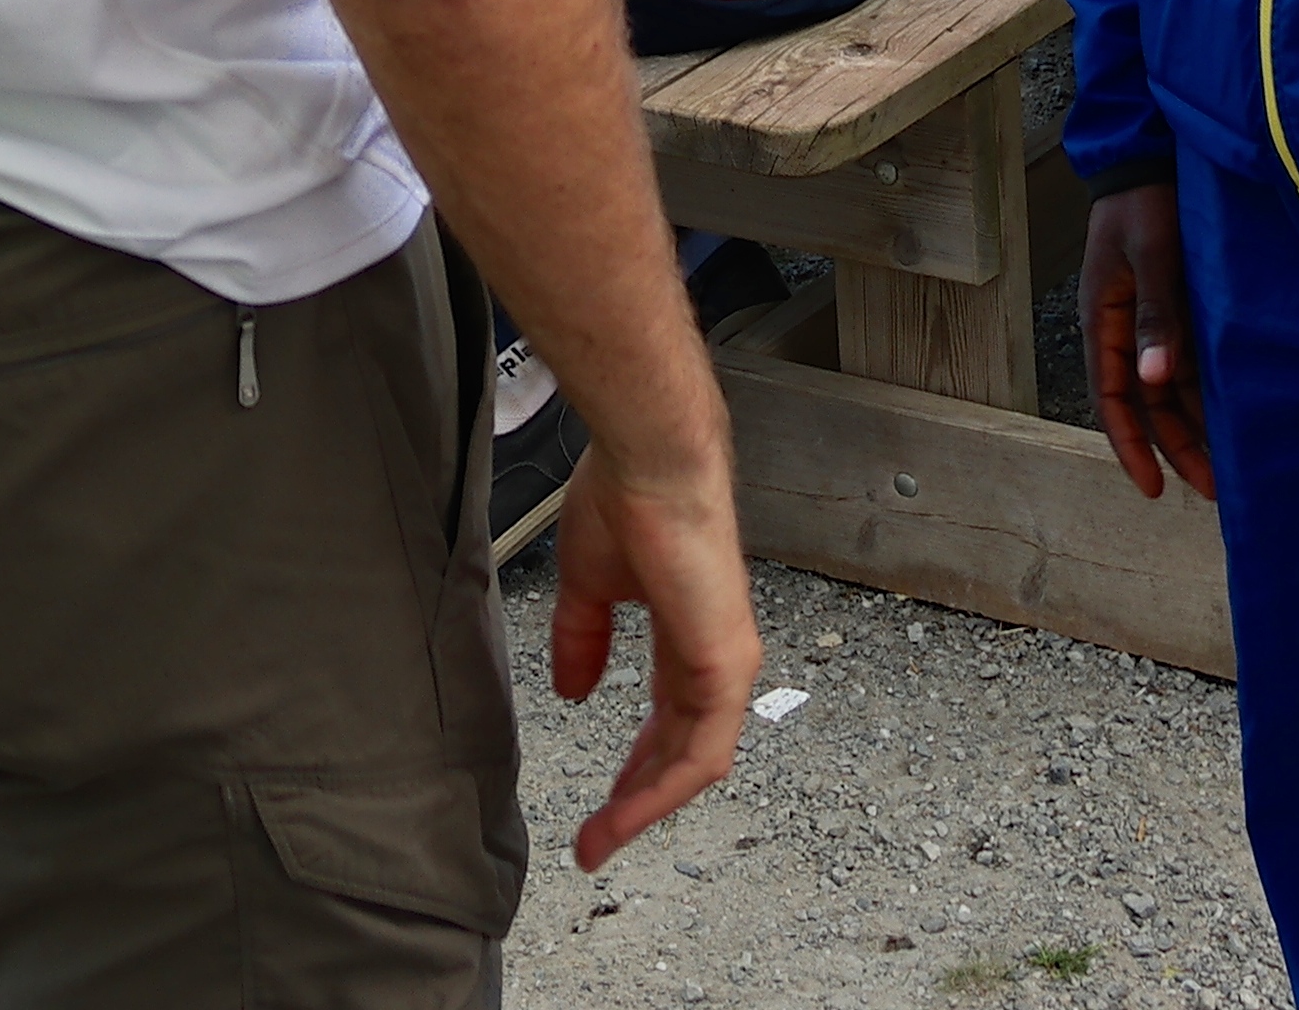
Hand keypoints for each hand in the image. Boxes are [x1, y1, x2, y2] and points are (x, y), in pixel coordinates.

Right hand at [549, 442, 759, 870]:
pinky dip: (661, 789)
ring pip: (694, 760)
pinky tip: (626, 812)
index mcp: (686, 630)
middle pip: (682, 748)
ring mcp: (726, 659)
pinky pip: (701, 750)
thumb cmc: (627, 495)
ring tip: (600, 838)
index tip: (600, 802)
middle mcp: (714, 651)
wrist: (648, 459)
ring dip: (645, 806)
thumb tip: (573, 689)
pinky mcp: (725, 663)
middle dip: (638, 797)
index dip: (635, 764)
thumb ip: (583, 640)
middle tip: (597, 836)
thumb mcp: (590, 584)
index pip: (669, 718)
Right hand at [1080, 181, 1213, 502]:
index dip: (1130, 447)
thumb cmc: (1145, 201)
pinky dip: (1200, 390)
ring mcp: (1147, 318)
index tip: (1152, 490)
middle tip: (1211, 489)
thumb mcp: (1149, 255)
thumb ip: (1154, 314)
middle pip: (1144, 402)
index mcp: (1103, 319)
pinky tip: (1228, 413)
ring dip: (1190, 424)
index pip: (1112, 399)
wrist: (1150, 153)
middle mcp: (1122, 327)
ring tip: (1225, 465)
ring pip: (1165, 387)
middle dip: (1173, 448)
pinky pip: (1182, 360)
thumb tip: (1152, 379)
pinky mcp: (1171, 305)